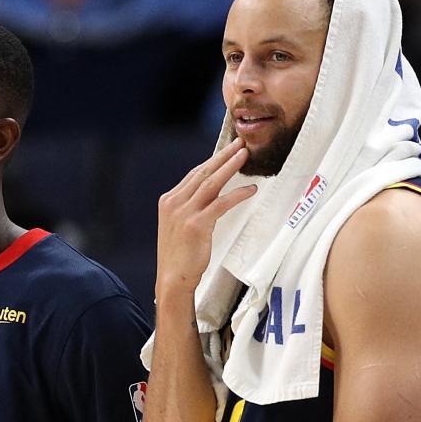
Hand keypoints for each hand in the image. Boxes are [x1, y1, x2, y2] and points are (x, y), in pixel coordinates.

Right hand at [156, 137, 256, 299]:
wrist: (172, 278)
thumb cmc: (179, 255)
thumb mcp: (178, 226)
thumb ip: (189, 208)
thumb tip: (210, 195)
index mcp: (169, 200)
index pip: (194, 174)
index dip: (213, 160)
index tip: (228, 150)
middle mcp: (174, 202)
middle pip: (203, 172)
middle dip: (223, 156)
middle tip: (240, 143)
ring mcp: (183, 212)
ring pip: (211, 182)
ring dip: (230, 166)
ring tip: (245, 154)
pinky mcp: (196, 224)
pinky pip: (221, 203)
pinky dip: (237, 194)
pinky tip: (251, 189)